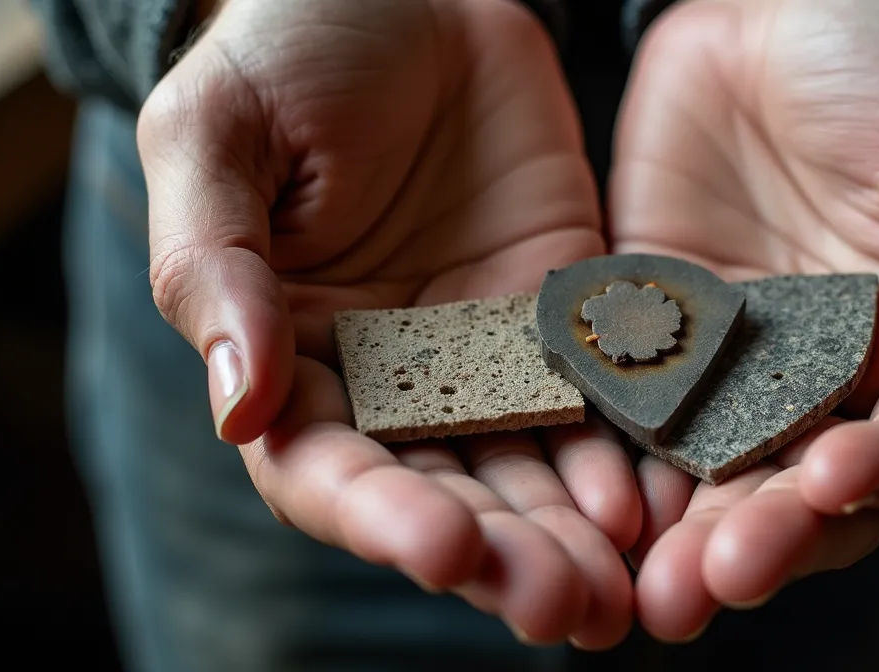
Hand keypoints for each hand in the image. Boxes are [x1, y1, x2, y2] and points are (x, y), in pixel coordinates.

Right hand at [137, 0, 637, 647]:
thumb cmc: (286, 48)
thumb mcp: (218, 137)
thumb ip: (216, 268)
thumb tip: (237, 403)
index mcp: (289, 355)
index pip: (325, 468)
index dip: (381, 516)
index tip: (443, 548)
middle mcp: (391, 376)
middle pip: (444, 490)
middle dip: (502, 554)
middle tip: (563, 605)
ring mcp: (484, 352)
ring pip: (529, 463)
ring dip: (574, 532)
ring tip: (623, 585)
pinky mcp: (562, 313)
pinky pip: (598, 392)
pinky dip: (627, 448)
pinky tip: (662, 494)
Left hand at [609, 0, 878, 639]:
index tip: (835, 476)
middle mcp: (833, 382)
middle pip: (808, 496)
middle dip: (769, 539)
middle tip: (717, 576)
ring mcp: (736, 370)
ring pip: (715, 480)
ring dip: (686, 537)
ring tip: (651, 588)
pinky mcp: (654, 339)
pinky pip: (631, 414)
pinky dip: (614, 464)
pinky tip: (590, 503)